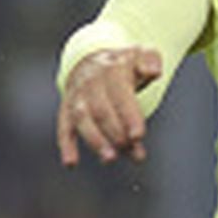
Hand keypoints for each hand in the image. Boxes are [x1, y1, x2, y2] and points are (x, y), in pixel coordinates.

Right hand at [56, 46, 162, 165]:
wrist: (92, 60)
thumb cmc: (124, 64)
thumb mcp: (141, 54)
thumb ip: (150, 60)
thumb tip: (154, 71)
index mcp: (111, 70)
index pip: (119, 94)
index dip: (128, 115)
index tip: (138, 135)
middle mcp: (90, 83)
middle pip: (101, 110)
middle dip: (116, 132)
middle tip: (132, 149)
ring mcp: (76, 96)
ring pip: (81, 119)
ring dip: (94, 140)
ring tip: (109, 158)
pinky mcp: (66, 109)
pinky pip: (64, 127)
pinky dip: (66, 145)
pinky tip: (71, 163)